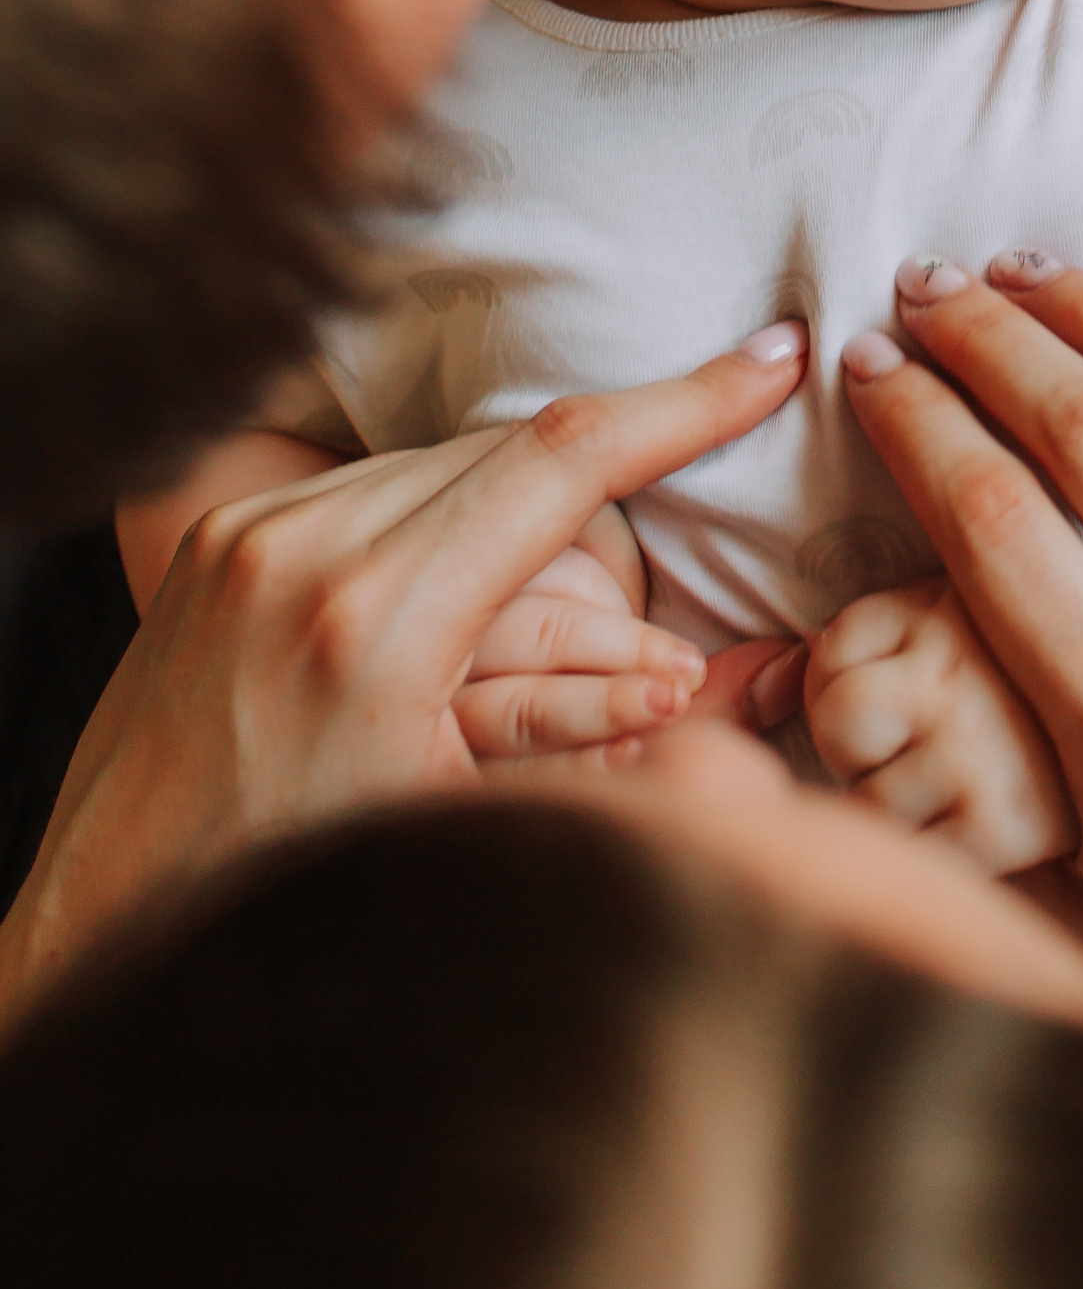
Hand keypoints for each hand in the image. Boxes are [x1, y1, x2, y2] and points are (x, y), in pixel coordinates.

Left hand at [0, 333, 805, 1018]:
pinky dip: (452, 509)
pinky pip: (374, 491)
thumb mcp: (468, 825)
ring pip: (445, 462)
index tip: (772, 362)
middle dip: (633, 437)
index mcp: (372, 620)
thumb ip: (591, 741)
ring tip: (624, 517)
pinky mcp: (219, 544)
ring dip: (537, 487)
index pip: (562, 463)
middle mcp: (301, 552)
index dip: (685, 404)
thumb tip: (725, 677)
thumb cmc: (297, 905)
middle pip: (513, 448)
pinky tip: (497, 551)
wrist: (105, 925)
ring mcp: (249, 538)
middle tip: (742, 398)